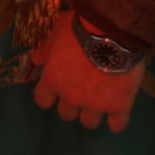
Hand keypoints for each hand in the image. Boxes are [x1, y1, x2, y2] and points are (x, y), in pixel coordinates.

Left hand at [29, 12, 142, 132]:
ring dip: (92, 113)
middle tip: (82, 91)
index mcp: (54, 80)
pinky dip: (117, 121)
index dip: (48, 96)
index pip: (42, 100)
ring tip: (101, 100)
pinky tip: (118, 111)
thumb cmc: (80, 28)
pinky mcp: (119, 106)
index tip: (56, 89)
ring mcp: (95, 105)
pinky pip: (117, 125)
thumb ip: (46, 49)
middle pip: (66, 114)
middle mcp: (71, 98)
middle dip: (72, 105)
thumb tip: (35, 60)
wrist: (112, 31)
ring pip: (89, 122)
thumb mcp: (57, 32)